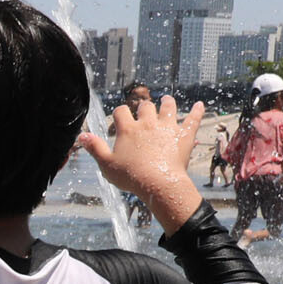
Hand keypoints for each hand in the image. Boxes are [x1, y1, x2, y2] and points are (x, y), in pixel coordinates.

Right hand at [79, 94, 204, 233]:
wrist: (159, 184)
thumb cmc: (131, 176)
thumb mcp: (106, 164)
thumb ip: (95, 148)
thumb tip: (82, 135)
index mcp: (128, 129)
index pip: (121, 112)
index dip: (120, 113)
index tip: (121, 117)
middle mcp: (147, 124)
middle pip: (145, 106)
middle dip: (144, 107)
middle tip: (145, 109)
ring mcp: (167, 127)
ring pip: (168, 107)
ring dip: (167, 102)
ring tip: (167, 100)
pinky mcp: (184, 135)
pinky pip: (193, 119)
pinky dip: (197, 111)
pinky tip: (200, 105)